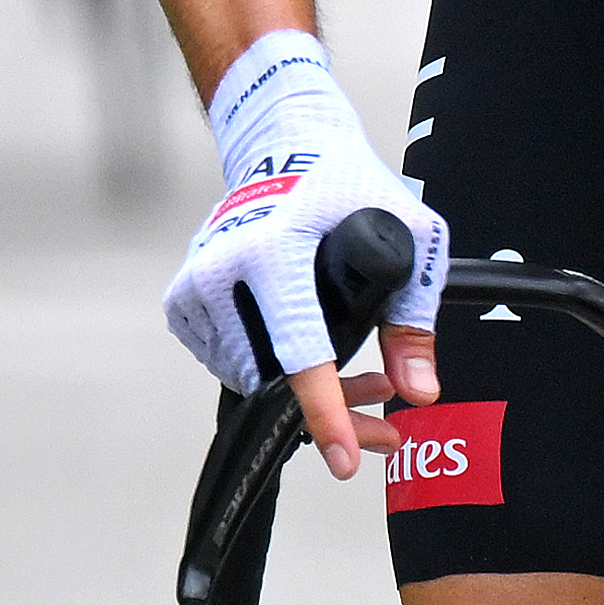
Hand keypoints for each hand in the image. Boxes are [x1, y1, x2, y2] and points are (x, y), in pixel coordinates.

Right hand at [159, 31, 449, 477]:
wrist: (284, 144)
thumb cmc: (348, 185)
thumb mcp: (409, 236)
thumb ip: (414, 319)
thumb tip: (420, 392)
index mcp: (273, 249)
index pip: (299, 350)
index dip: (326, 411)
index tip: (345, 460)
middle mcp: (222, 269)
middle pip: (274, 379)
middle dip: (333, 409)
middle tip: (382, 414)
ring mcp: (195, 286)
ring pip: (249, 380)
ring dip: (301, 392)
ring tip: (360, 375)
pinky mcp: (182, 301)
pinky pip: (227, 363)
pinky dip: (266, 372)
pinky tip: (305, 355)